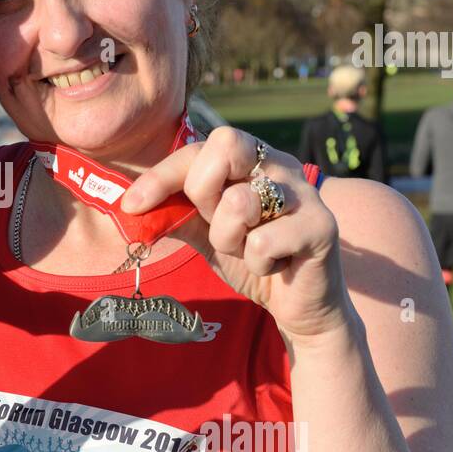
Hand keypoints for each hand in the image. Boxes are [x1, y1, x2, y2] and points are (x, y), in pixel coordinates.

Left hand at [121, 126, 348, 344]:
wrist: (298, 304)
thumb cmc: (252, 259)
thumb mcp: (205, 234)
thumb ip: (177, 214)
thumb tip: (131, 207)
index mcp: (253, 158)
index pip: (200, 147)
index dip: (162, 175)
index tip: (132, 205)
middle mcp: (281, 164)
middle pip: (224, 149)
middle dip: (204, 197)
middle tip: (219, 227)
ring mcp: (304, 193)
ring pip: (239, 202)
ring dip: (231, 240)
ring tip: (251, 250)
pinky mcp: (321, 227)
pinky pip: (262, 244)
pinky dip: (257, 264)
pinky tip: (275, 266)